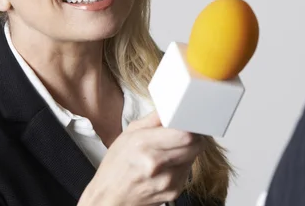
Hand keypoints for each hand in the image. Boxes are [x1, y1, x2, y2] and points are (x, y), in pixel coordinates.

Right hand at [78, 111, 205, 205]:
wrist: (110, 198)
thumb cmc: (116, 167)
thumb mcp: (127, 135)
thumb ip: (152, 120)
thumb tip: (169, 108)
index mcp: (143, 144)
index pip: (184, 133)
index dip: (190, 126)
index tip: (188, 123)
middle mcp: (156, 163)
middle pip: (194, 145)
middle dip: (193, 137)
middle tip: (182, 134)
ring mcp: (166, 180)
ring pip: (193, 157)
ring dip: (187, 151)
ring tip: (170, 151)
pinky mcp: (173, 192)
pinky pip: (187, 171)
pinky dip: (182, 165)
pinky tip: (167, 166)